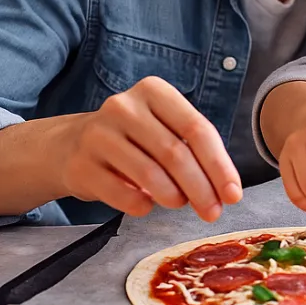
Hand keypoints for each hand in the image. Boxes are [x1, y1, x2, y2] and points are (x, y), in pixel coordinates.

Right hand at [60, 77, 242, 220]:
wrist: (71, 145)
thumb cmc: (133, 140)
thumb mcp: (164, 129)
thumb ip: (195, 152)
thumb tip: (226, 191)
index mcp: (153, 91)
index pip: (197, 129)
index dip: (219, 166)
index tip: (233, 195)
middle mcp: (124, 106)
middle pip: (175, 153)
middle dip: (201, 189)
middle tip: (213, 212)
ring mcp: (99, 134)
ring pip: (150, 174)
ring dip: (173, 198)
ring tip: (178, 203)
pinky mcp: (82, 164)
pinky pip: (122, 194)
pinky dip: (142, 206)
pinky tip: (147, 205)